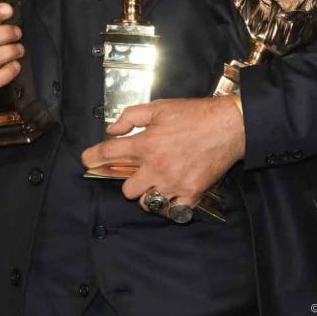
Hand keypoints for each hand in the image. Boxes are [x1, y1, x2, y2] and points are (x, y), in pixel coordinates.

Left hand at [81, 97, 244, 210]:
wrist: (229, 126)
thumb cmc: (194, 114)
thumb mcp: (159, 106)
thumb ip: (131, 116)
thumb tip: (112, 130)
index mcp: (147, 143)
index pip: (110, 153)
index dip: (93, 156)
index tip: (87, 159)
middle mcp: (157, 167)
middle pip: (126, 189)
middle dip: (129, 179)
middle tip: (139, 170)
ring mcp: (174, 183)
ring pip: (146, 202)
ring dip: (147, 193)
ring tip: (157, 180)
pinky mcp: (191, 194)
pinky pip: (170, 210)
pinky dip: (168, 203)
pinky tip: (172, 190)